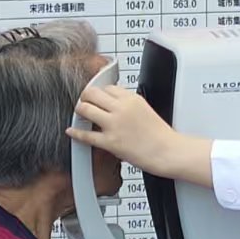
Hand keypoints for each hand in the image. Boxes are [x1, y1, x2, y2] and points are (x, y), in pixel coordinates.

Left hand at [67, 85, 210, 184]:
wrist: (168, 151)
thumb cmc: (160, 135)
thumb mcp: (145, 109)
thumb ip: (128, 104)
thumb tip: (114, 104)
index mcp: (131, 98)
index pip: (107, 87)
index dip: (100, 92)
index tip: (96, 97)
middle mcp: (121, 108)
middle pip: (92, 93)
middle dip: (85, 96)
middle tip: (83, 102)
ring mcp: (114, 124)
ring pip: (85, 109)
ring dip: (80, 110)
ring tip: (79, 114)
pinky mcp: (110, 142)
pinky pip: (86, 135)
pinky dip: (76, 133)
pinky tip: (71, 131)